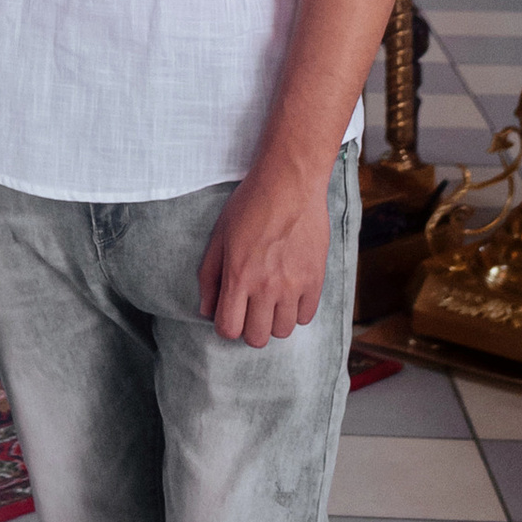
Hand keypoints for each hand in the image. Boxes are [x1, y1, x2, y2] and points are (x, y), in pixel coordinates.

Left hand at [197, 148, 331, 349]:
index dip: (226, 326)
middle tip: (250, 309)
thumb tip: (206, 310)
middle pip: (257, 338)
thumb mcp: (220, 236)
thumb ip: (209, 276)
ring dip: (273, 321)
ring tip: (271, 301)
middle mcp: (266, 287)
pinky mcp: (316, 279)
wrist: (290, 183)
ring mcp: (294, 285)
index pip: (229, 329)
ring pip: (283, 331)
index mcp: (238, 277)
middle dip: (249, 327)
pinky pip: (306, 317)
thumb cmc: (251, 205)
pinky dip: (296, 311)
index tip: (229, 313)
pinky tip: (290, 293)